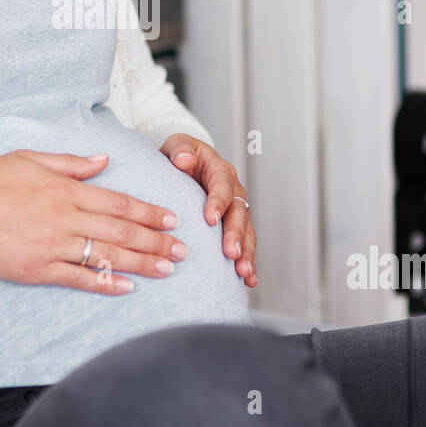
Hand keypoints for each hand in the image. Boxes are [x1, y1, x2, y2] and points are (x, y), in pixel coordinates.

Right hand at [0, 150, 186, 294]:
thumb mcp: (30, 159)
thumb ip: (71, 163)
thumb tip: (104, 160)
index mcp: (66, 190)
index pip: (119, 203)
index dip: (150, 212)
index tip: (172, 220)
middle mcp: (65, 217)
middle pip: (122, 232)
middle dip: (157, 241)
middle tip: (183, 250)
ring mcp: (53, 245)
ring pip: (107, 256)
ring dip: (142, 263)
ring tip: (167, 269)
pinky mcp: (38, 269)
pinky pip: (78, 278)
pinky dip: (105, 283)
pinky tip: (127, 287)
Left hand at [158, 133, 257, 287]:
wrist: (184, 164)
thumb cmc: (179, 156)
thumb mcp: (176, 145)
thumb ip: (180, 150)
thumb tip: (184, 159)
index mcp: (218, 169)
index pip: (221, 183)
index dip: (218, 201)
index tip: (210, 219)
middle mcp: (233, 190)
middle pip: (238, 212)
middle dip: (235, 234)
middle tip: (230, 253)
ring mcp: (235, 210)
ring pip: (246, 232)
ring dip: (246, 252)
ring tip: (242, 272)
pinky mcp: (234, 227)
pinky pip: (245, 245)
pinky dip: (248, 262)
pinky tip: (248, 281)